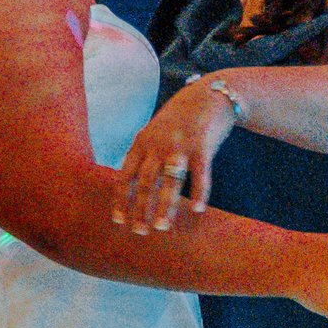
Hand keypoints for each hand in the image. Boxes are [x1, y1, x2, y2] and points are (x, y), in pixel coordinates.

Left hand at [111, 80, 234, 233]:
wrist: (208, 95)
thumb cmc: (178, 120)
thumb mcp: (154, 132)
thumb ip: (143, 155)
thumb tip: (130, 185)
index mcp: (141, 142)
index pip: (125, 175)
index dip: (121, 199)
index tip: (119, 221)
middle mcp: (158, 144)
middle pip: (145, 182)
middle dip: (141, 209)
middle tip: (140, 232)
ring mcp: (181, 145)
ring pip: (170, 182)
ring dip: (165, 207)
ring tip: (162, 228)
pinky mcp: (203, 146)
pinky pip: (200, 175)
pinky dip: (199, 193)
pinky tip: (198, 210)